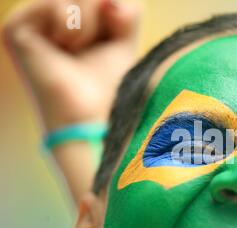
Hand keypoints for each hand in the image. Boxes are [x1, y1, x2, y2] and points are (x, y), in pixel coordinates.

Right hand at [3, 0, 138, 131]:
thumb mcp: (124, 40)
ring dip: (87, 25)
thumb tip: (111, 2)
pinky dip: (70, 29)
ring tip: (75, 50)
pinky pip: (55, 5)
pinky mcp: (16, 27)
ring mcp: (28, 19)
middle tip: (89, 45)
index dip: (111, 9)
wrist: (90, 114)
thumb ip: (127, 9)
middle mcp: (44, 15)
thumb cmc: (108, 84)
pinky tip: (62, 50)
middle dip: (99, 13)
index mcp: (67, 18)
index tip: (111, 28)